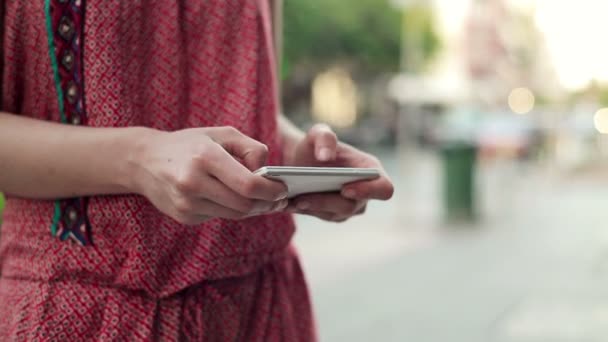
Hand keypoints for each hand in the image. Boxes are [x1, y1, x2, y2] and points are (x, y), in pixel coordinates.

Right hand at [131, 126, 288, 224]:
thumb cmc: (190, 144)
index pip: (248, 185)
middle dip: (266, 203)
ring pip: (234, 214)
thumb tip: (266, 171)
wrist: (144, 161)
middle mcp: (193, 182)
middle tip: (278, 199)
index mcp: (205, 157)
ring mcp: (187, 203)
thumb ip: (251, 148)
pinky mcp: (184, 216)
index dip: (271, 191)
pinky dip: (231, 209)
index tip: (283, 190)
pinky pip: (219, 217)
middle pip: (244, 205)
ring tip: (261, 199)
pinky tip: (231, 198)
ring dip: (252, 209)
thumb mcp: (222, 134)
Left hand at [286, 124, 393, 221]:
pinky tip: (291, 203)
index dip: (369, 191)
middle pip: (352, 206)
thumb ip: (324, 137)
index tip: (345, 189)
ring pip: (334, 214)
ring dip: (314, 207)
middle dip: (327, 202)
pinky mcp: (333, 215)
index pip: (384, 189)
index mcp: (371, 170)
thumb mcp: (317, 133)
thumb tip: (326, 157)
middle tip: (304, 198)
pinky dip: (306, 210)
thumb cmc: (316, 145)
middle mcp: (365, 192)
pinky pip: (321, 216)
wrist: (301, 159)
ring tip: (294, 200)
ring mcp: (350, 207)